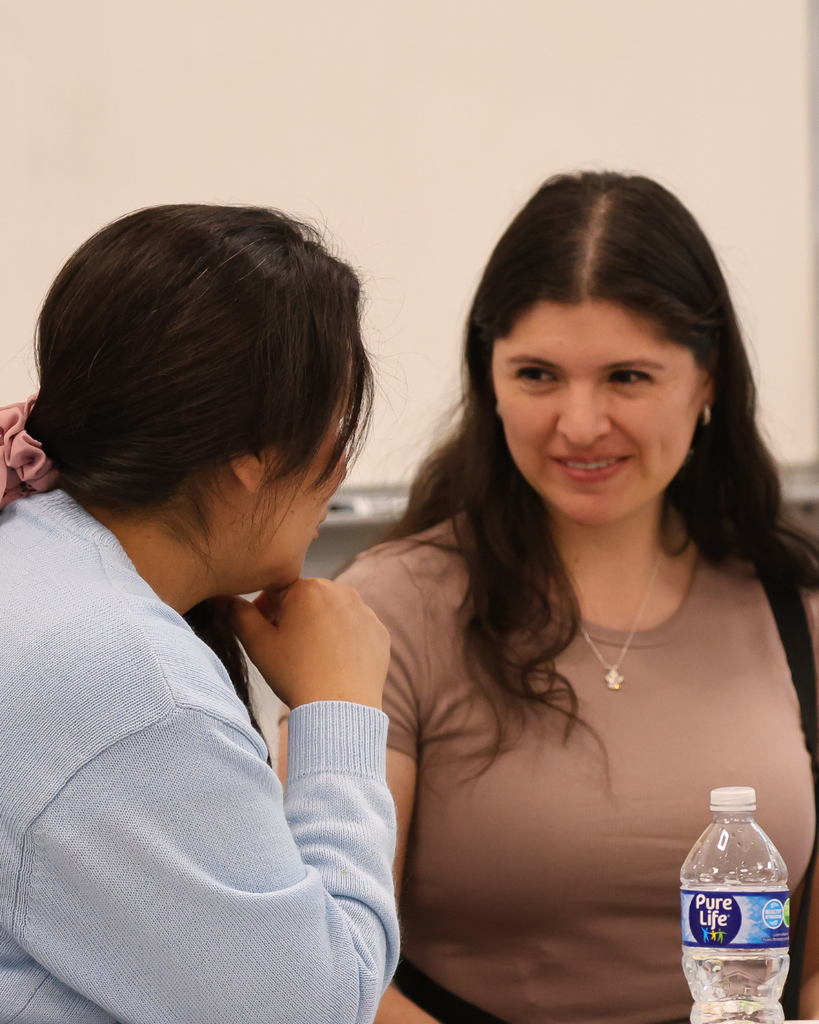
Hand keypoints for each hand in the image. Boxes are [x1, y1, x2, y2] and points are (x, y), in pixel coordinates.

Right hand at [228, 578, 389, 709]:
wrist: (340, 708)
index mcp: (309, 588)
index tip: (263, 633)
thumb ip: (237, 614)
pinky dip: (344, 640)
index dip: (265, 611)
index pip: (279, 591)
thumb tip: (223, 598)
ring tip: (309, 657)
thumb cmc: (295, 674)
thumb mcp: (257, 644)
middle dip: (294, 617)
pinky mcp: (379, 632)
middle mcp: (341, 591)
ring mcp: (365, 611)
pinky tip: (333, 662)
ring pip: (333, 613)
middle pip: (308, 600)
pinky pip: (356, 630)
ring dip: (320, 627)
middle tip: (285, 647)